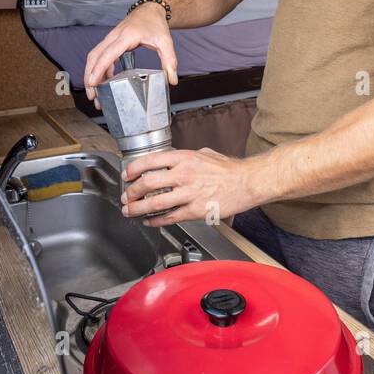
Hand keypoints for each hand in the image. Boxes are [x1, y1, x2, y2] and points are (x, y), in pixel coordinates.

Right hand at [83, 0, 178, 108]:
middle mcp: (114, 37)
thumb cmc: (155, 24)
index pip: (108, 54)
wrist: (150, 10)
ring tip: (95, 93)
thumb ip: (169, 60)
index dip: (98, 69)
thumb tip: (171, 80)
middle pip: (94, 57)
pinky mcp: (110, 42)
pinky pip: (100, 56)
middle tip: (92, 95)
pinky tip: (105, 81)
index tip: (92, 83)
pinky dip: (99, 69)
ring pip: (94, 57)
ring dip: (91, 74)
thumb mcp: (165, 41)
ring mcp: (110, 39)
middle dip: (90, 76)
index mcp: (126, 36)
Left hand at [119, 147, 260, 226]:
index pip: (149, 161)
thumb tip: (173, 161)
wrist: (248, 182)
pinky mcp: (196, 211)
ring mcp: (189, 194)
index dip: (133, 169)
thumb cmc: (229, 169)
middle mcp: (184, 174)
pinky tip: (150, 220)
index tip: (126, 175)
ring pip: (154, 203)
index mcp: (184, 158)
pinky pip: (170, 217)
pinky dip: (156, 220)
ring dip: (137, 209)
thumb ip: (186, 157)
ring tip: (130, 211)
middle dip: (131, 192)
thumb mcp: (205, 153)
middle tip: (125, 196)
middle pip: (147, 183)